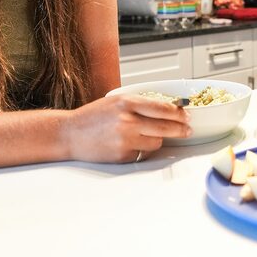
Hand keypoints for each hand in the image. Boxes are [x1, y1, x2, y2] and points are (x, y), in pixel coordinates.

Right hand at [64, 94, 191, 162]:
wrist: (69, 134)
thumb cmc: (93, 116)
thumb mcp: (116, 101)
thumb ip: (140, 104)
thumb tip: (168, 109)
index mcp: (127, 102)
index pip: (163, 108)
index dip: (179, 113)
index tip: (186, 116)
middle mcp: (128, 121)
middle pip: (166, 127)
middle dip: (181, 129)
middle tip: (187, 130)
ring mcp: (125, 140)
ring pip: (157, 143)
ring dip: (158, 140)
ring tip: (148, 136)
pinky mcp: (122, 156)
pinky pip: (142, 154)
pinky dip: (142, 150)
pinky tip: (131, 144)